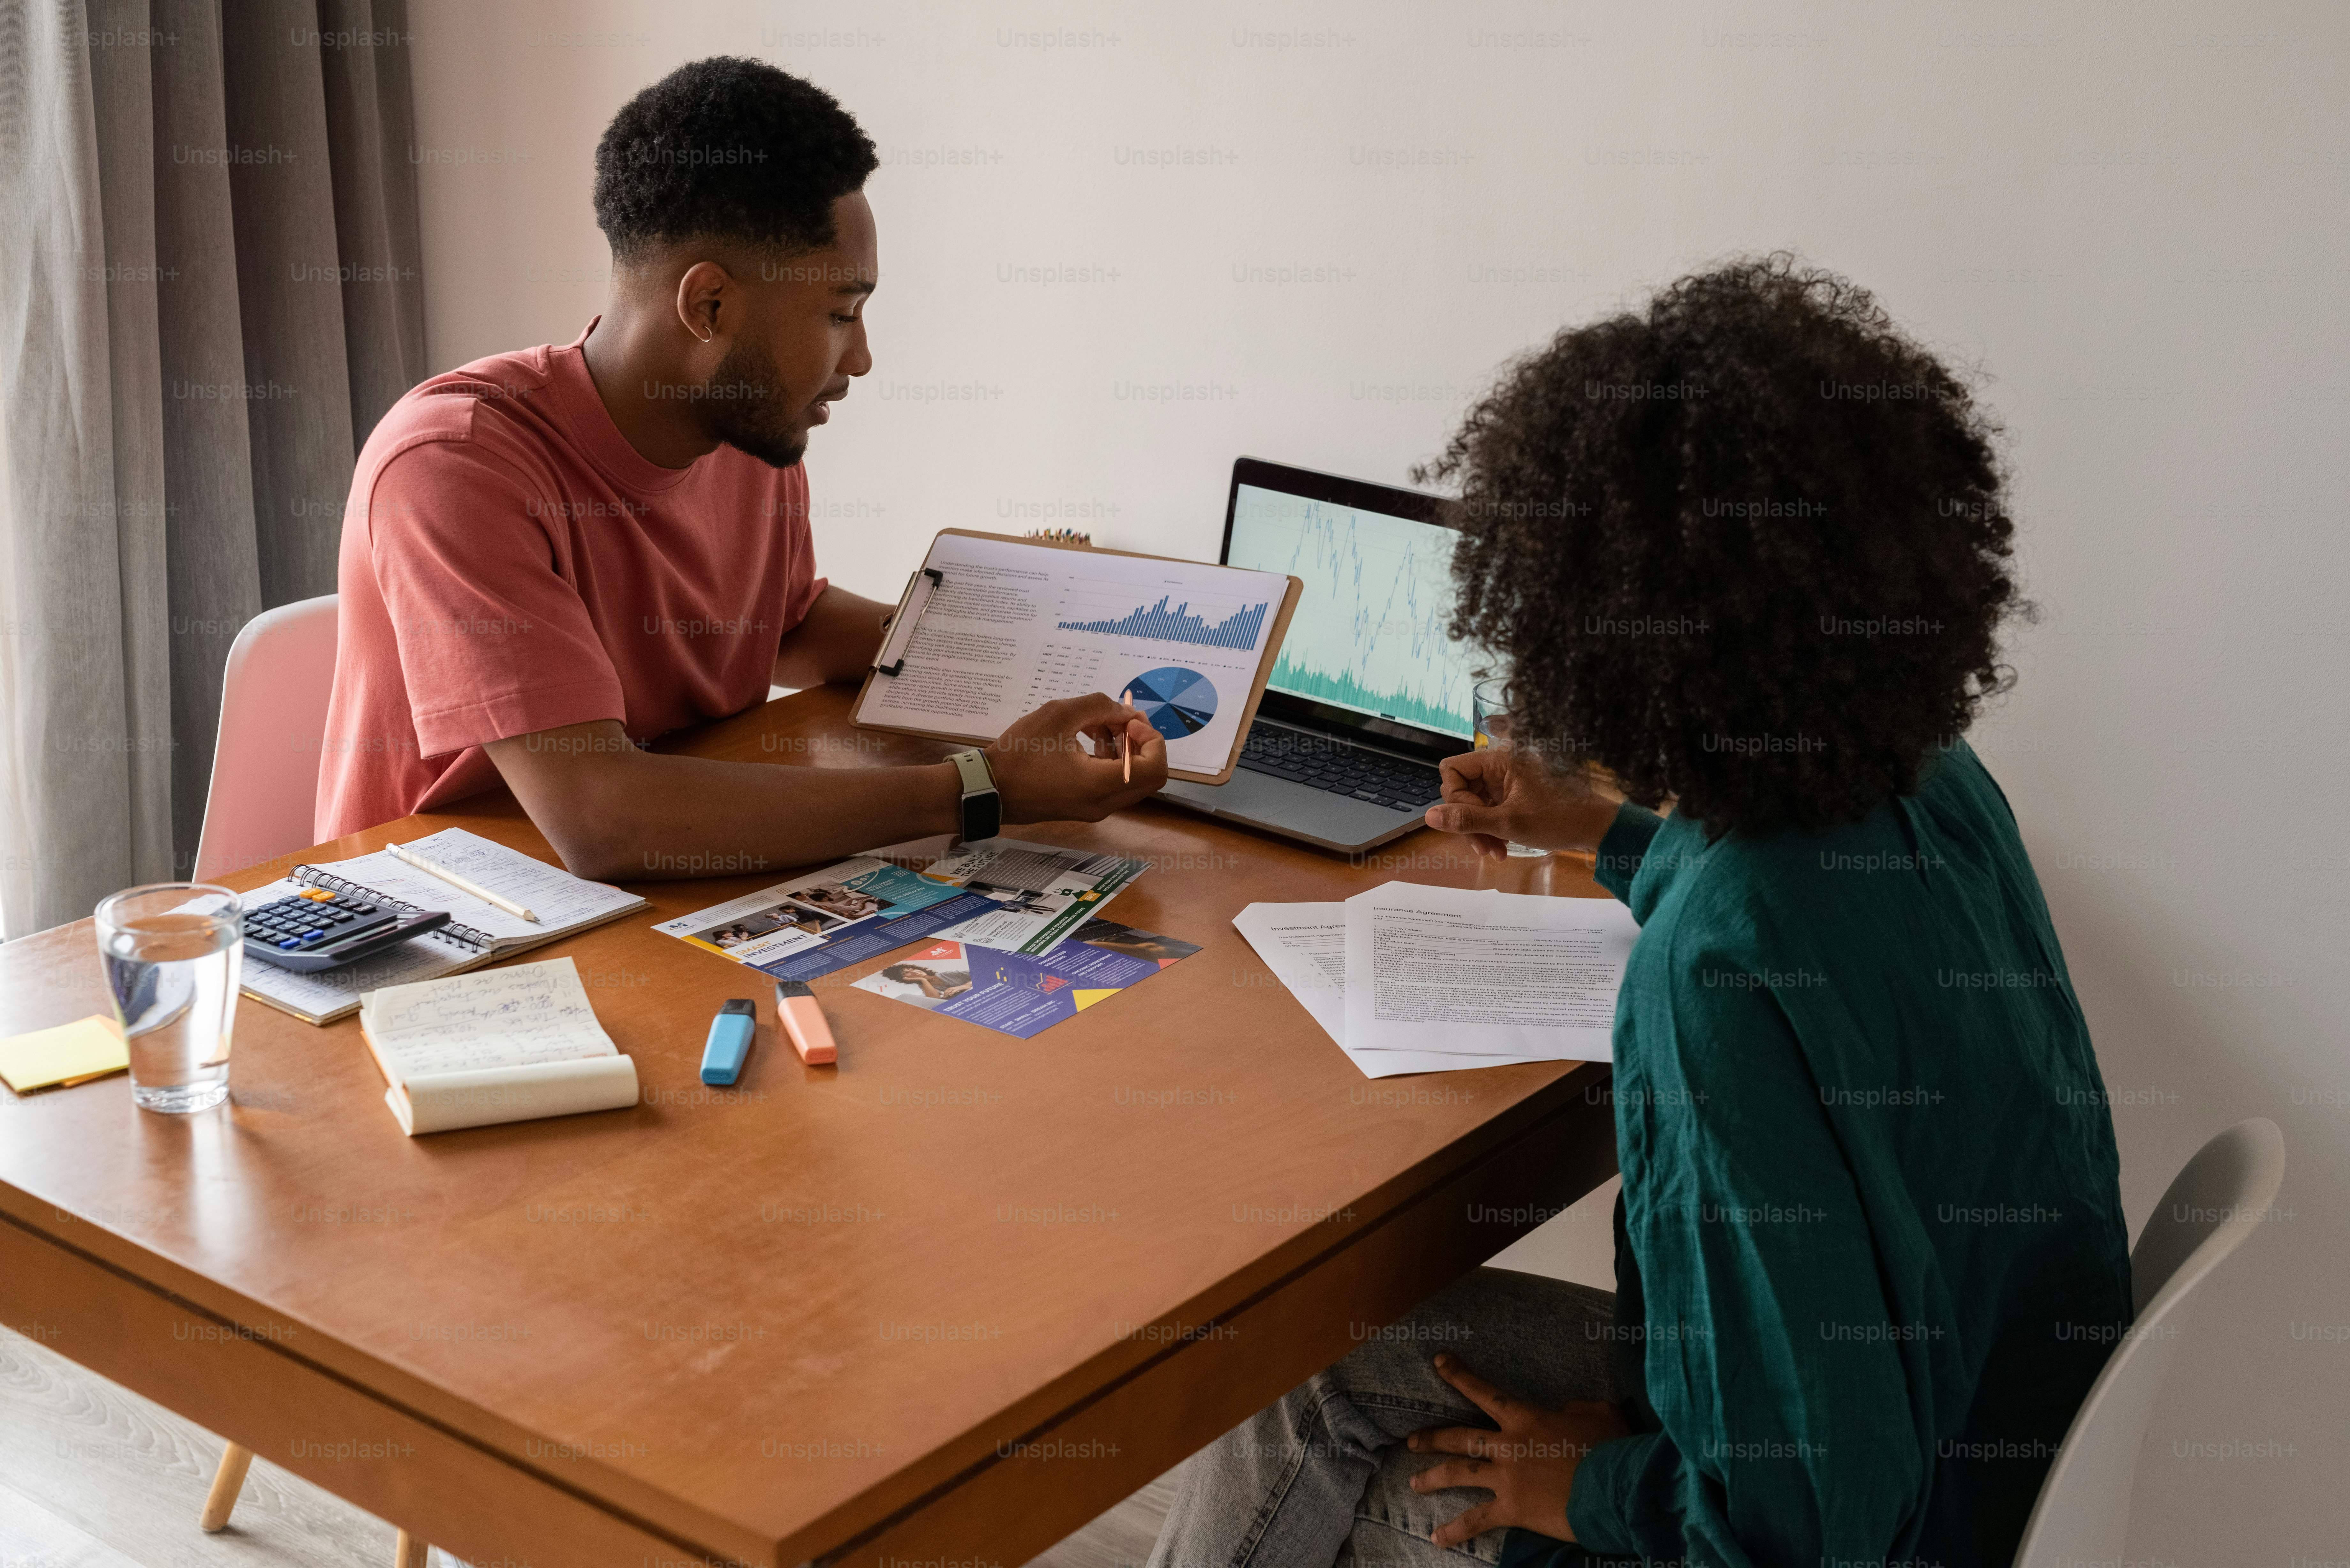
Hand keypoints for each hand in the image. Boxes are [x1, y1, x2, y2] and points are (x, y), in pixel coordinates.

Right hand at [987, 693, 1166, 823]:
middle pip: (1149, 774)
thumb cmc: (1019, 753)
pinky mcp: (1085, 807)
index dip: (1152, 738)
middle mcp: (1104, 803)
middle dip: (1140, 741)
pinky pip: (1113, 784)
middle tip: (1121, 719)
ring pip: (1131, 778)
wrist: (989, 788)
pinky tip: (1089, 738)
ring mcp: (1095, 809)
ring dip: (1125, 748)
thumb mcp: (1057, 714)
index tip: (1128, 721)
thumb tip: (1126, 713)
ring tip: (1099, 724)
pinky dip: (1111, 760)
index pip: (1155, 768)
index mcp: (1100, 785)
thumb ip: (1099, 706)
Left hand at [1406, 1355, 1631, 1547]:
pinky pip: (1477, 1520)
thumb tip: (1565, 1411)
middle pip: (1460, 1436)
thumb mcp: (1599, 1414)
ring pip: (1458, 1473)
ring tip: (1413, 1482)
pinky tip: (1436, 1538)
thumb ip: (1576, 1408)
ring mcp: (1507, 1477)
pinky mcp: (1512, 1509)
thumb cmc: (1612, 1449)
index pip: (1485, 1392)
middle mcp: (1509, 1445)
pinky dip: (1455, 1530)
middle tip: (1411, 1440)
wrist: (1616, 1488)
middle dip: (1432, 1437)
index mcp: (1527, 1418)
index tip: (1438, 1361)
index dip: (1460, 1375)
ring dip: (1432, 1477)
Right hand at [1423, 748, 1623, 860]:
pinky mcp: (1513, 795)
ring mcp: (1506, 781)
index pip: (1452, 771)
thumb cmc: (1558, 818)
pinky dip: (1491, 829)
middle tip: (1484, 847)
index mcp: (1499, 760)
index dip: (1455, 798)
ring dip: (1479, 830)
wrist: (1596, 826)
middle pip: (1462, 789)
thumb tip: (1430, 816)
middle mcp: (1500, 766)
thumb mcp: (1508, 823)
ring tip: (1495, 851)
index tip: (1471, 821)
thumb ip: (1467, 819)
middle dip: (1468, 820)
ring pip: (1474, 803)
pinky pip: (1489, 809)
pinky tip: (1502, 846)